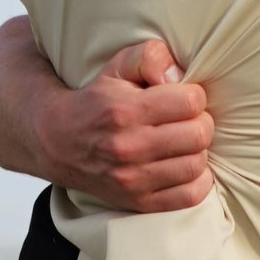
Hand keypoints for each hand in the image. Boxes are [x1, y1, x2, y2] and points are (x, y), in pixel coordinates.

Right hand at [50, 39, 215, 214]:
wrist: (59, 143)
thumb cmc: (97, 101)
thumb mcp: (117, 66)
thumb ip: (151, 57)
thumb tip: (179, 76)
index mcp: (125, 111)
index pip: (190, 102)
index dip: (193, 96)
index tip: (182, 98)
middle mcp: (129, 147)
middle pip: (198, 134)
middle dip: (200, 122)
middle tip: (186, 120)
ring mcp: (134, 179)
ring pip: (196, 164)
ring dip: (197, 150)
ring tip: (183, 142)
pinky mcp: (139, 202)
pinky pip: (189, 195)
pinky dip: (197, 180)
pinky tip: (184, 165)